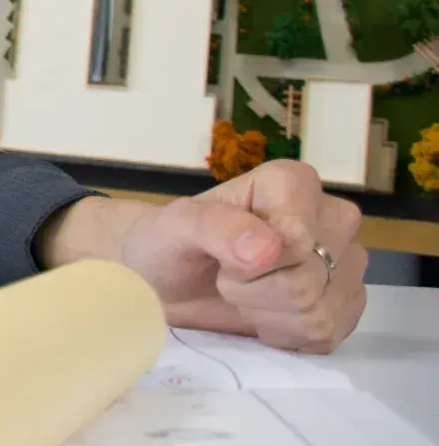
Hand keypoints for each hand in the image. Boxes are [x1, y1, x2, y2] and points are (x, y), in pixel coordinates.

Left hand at [107, 160, 366, 352]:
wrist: (170, 281)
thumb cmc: (170, 244)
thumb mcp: (174, 227)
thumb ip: (214, 226)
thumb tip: (267, 248)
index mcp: (295, 183)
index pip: (296, 240)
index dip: (250, 263)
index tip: (221, 256)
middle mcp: (332, 217)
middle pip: (308, 280)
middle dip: (254, 292)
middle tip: (227, 277)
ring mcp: (346, 262)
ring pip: (318, 312)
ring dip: (266, 315)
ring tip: (243, 294)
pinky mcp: (348, 303)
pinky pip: (326, 335)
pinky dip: (284, 334)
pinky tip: (263, 314)